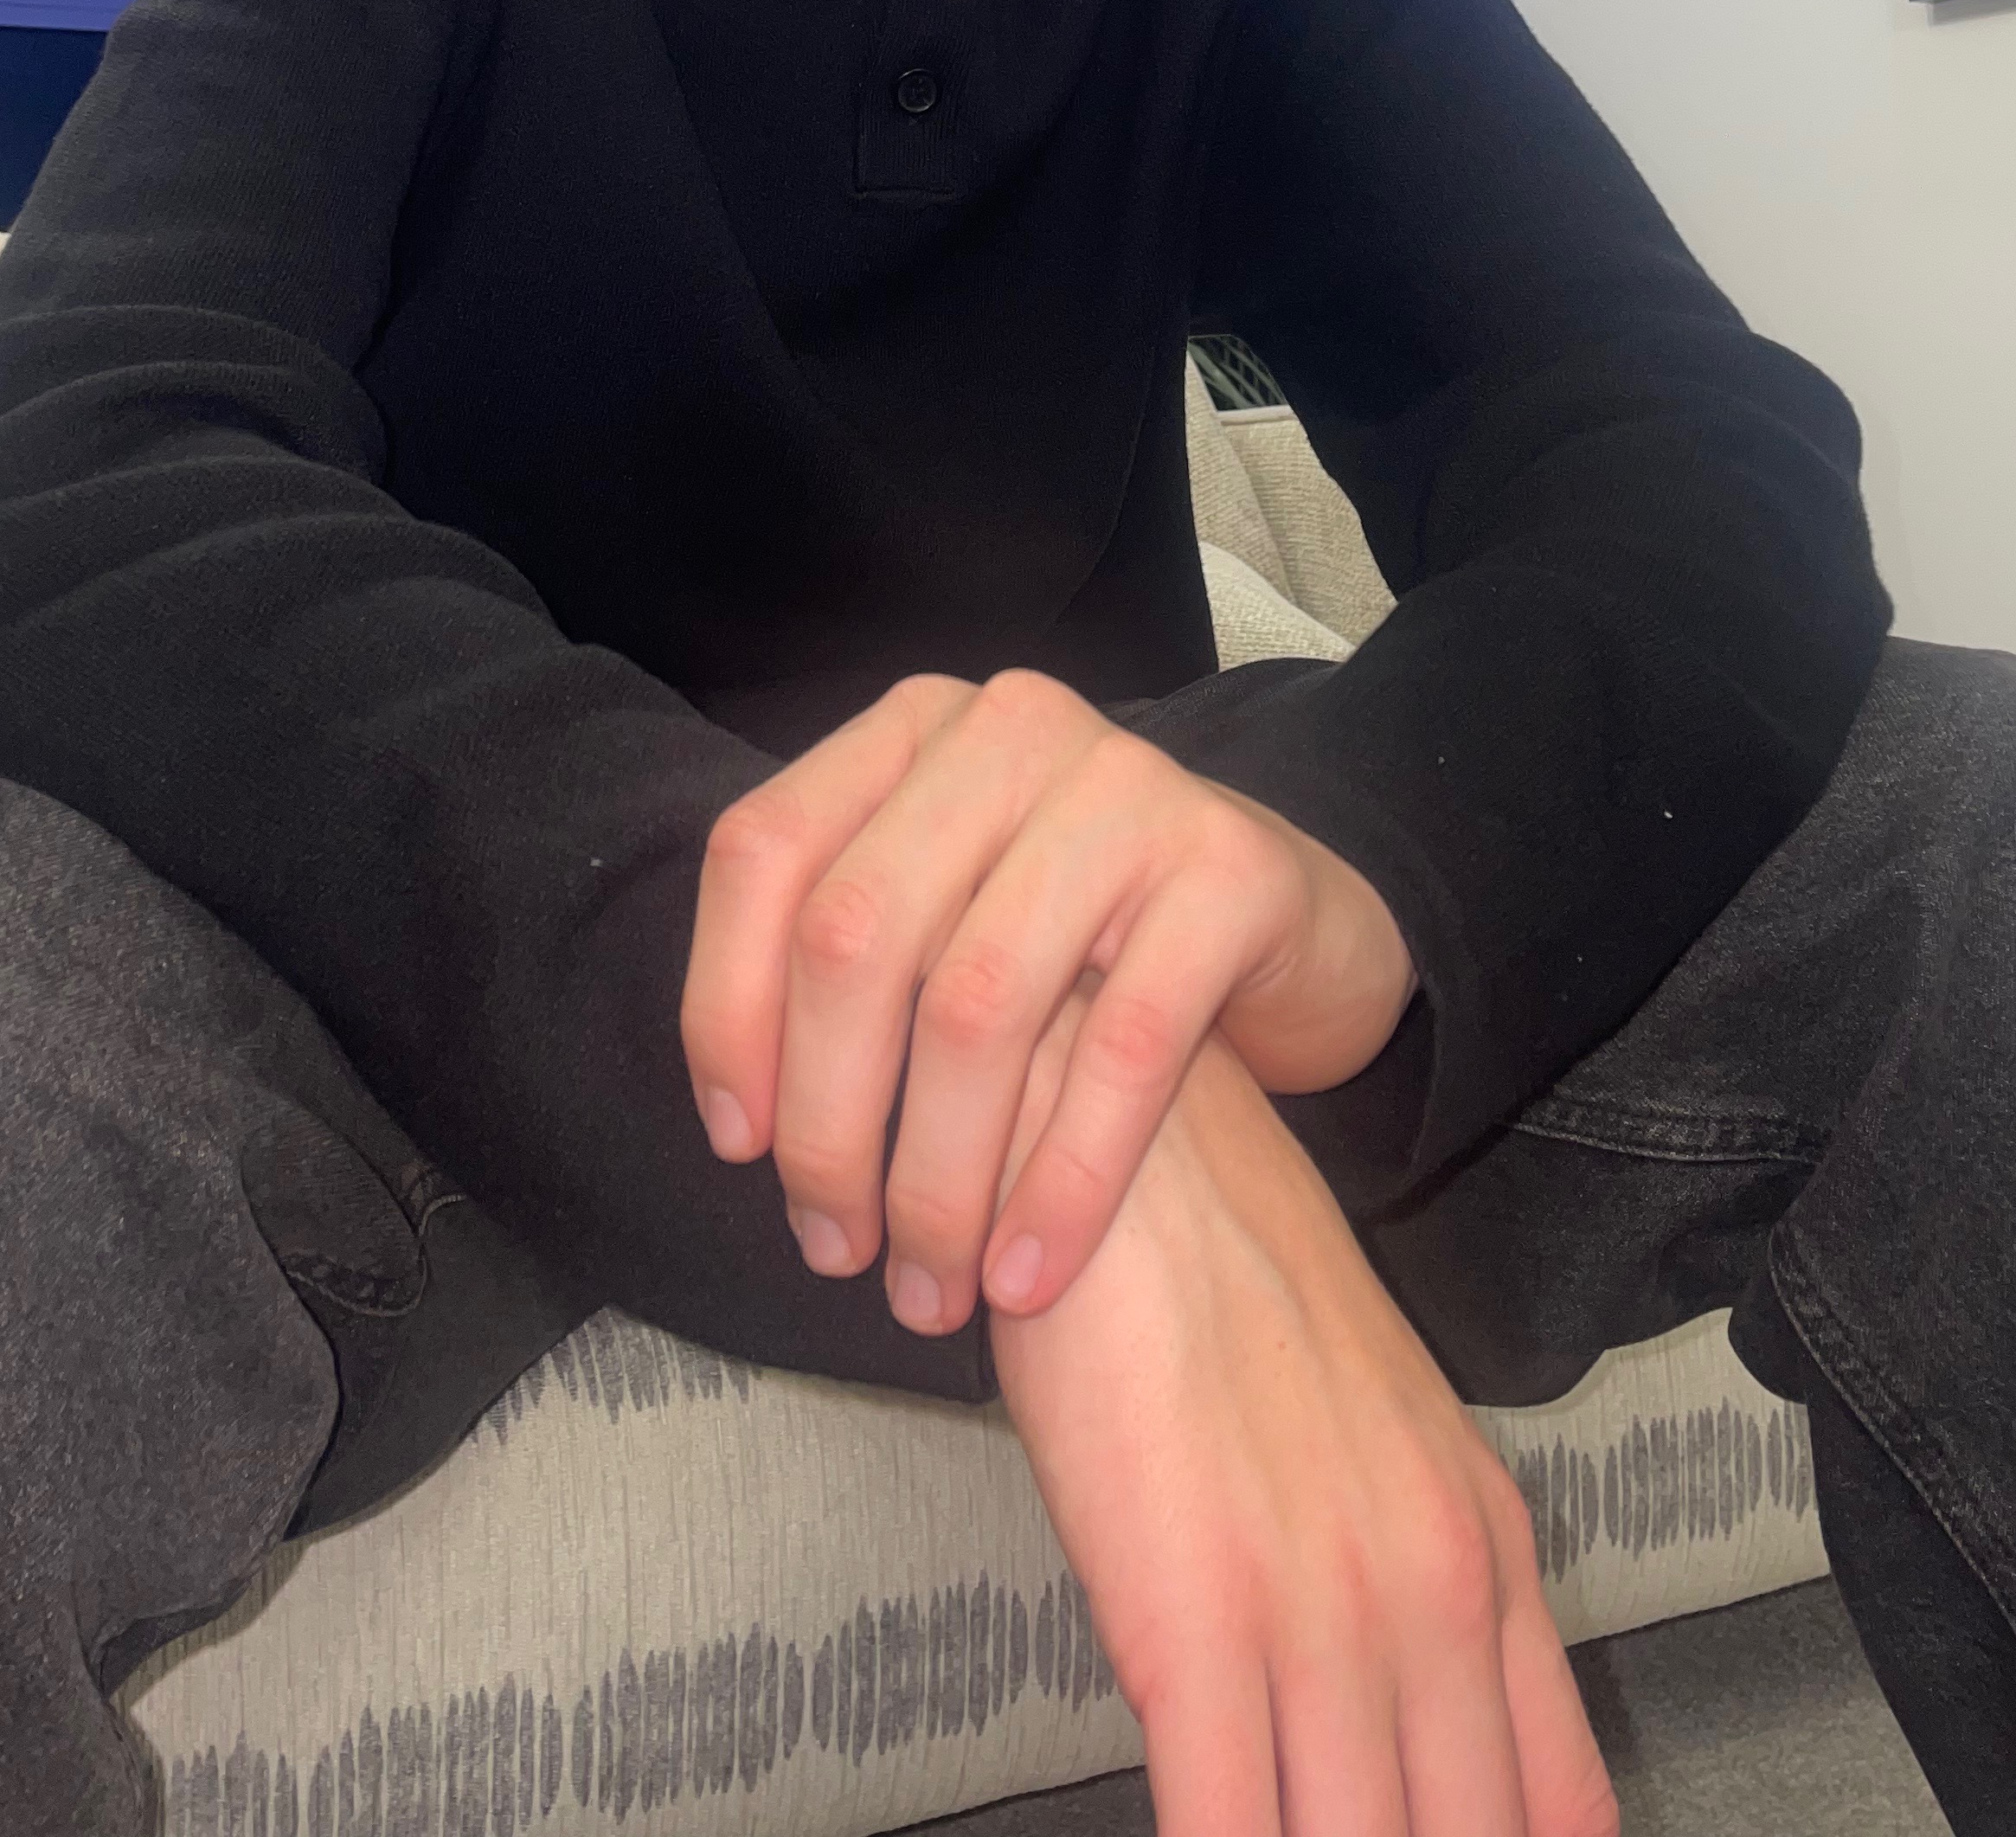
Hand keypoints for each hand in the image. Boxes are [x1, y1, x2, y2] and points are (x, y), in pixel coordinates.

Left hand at [678, 666, 1415, 1339]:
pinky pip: (1121, 1048)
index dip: (726, 1007)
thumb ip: (849, 957)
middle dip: (827, 1120)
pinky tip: (1028, 1273)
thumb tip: (743, 1116)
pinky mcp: (1229, 866)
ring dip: (936, 1177)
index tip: (739, 1146)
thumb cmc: (1085, 938)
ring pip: (975, 1003)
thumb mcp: (954, 905)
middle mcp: (1009, 729)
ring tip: (929, 1287)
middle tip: (836, 1249)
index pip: (765, 851)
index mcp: (915, 729)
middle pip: (854, 933)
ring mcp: (1127, 785)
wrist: (1290, 920)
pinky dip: (1062, 1181)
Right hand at [989, 1001, 1617, 1836]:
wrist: (1126, 1140)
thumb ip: (1419, 1598)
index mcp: (1488, 1555)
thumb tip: (1417, 1754)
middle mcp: (1436, 1593)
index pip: (1561, 1814)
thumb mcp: (1372, 1438)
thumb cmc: (1218, 1279)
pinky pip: (1231, 1830)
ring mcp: (1327, 1612)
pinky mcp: (1201, 1619)